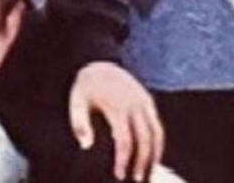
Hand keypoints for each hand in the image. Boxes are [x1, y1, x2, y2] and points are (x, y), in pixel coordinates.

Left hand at [69, 61, 163, 181]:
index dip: (123, 160)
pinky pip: (157, 125)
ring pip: (157, 133)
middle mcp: (134, 105)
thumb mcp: (76, 101)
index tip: (119, 175)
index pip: (125, 140)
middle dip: (143, 162)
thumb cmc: (86, 87)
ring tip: (148, 173)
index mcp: (116, 107)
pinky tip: (151, 156)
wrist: (99, 63)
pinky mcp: (148, 101)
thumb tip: (86, 146)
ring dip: (155, 155)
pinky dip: (157, 142)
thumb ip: (79, 123)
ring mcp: (144, 102)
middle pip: (145, 139)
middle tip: (137, 180)